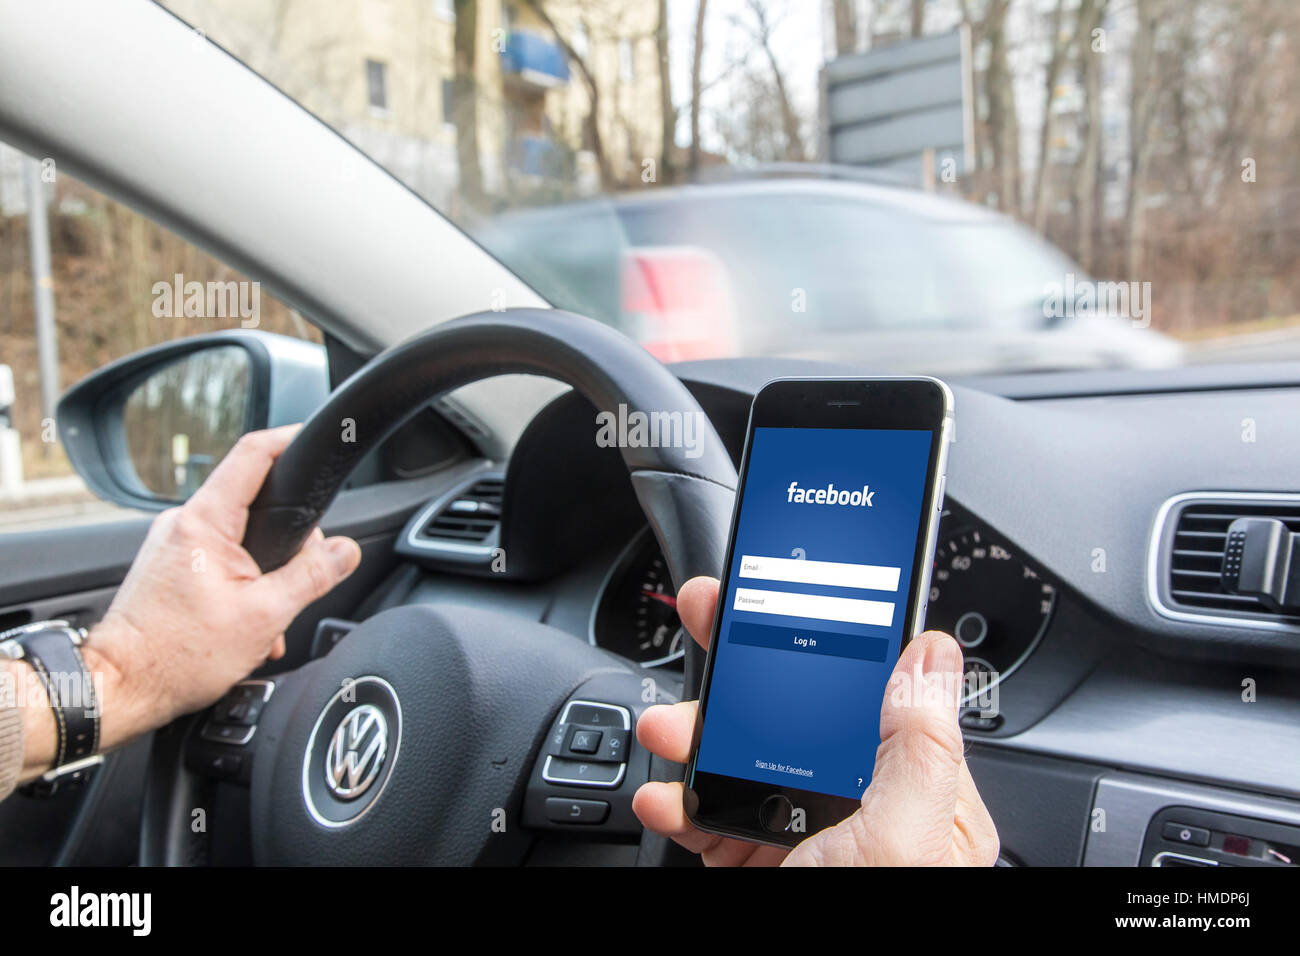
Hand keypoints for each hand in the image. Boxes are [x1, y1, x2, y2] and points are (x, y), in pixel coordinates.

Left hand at [82, 426, 361, 753]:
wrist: (121, 687)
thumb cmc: (176, 656)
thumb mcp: (264, 615)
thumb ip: (312, 576)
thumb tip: (346, 551)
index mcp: (204, 523)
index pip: (253, 456)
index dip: (289, 439)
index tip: (312, 436)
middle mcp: (182, 525)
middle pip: (254, 502)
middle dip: (289, 538)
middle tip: (303, 574)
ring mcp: (171, 545)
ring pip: (239, 538)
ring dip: (265, 572)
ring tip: (267, 615)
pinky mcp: (168, 568)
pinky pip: (219, 561)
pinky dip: (242, 586)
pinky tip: (247, 623)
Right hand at [632, 577, 999, 865]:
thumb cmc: (886, 927)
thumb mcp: (908, 839)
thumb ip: (917, 747)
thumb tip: (931, 654)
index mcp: (915, 790)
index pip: (869, 684)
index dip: (826, 627)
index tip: (783, 582)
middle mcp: (864, 811)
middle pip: (797, 713)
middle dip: (743, 668)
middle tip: (705, 619)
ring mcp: (812, 843)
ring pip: (747, 764)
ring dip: (697, 737)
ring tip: (665, 726)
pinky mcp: (767, 871)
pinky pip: (720, 827)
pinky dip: (682, 809)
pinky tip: (663, 797)